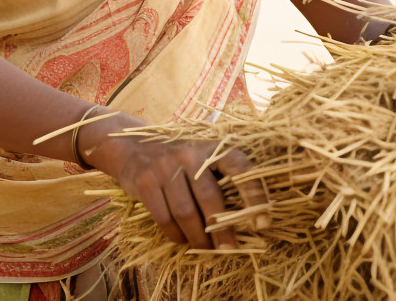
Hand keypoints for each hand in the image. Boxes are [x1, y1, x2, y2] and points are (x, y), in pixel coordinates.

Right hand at [78, 111, 268, 249]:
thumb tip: (245, 219)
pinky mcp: (146, 183)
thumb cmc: (178, 158)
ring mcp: (165, 167)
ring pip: (186, 213)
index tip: (263, 222)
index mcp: (210, 146)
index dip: (254, 193)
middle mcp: (189, 153)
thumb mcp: (201, 156)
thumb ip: (219, 177)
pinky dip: (176, 235)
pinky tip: (183, 240)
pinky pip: (165, 218)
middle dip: (223, 230)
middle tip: (230, 249)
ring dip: (199, 238)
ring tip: (207, 249)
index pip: (239, 166)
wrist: (132, 145)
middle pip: (210, 198)